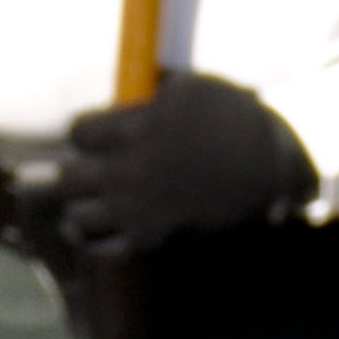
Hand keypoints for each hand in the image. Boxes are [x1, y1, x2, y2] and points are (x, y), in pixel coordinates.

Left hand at [59, 70, 315, 259]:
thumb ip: (147, 98)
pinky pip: (104, 248)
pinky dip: (103, 238)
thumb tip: (119, 101)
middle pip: (68, 179)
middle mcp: (131, 172)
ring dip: (85, 206)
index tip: (100, 133)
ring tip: (103, 198)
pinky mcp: (152, 237)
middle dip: (78, 170)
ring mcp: (140, 209)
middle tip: (96, 167)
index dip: (87, 131)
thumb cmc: (234, 120)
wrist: (270, 167)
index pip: (79, 132)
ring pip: (78, 218)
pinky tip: (115, 224)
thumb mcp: (191, 90)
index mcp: (137, 130)